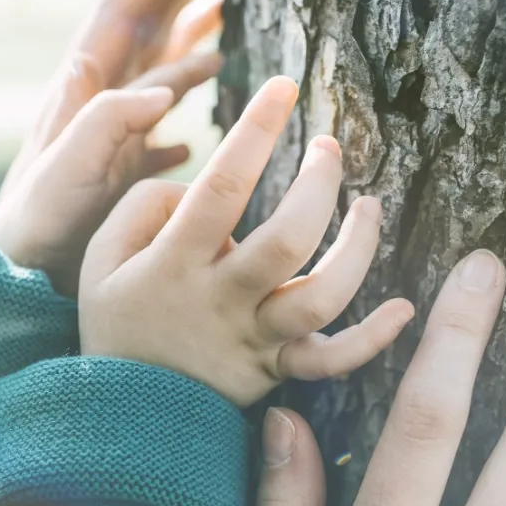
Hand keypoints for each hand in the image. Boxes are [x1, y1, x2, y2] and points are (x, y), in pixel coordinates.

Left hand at [0, 0, 225, 292]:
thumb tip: (162, 87)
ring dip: (191, 32)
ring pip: (159, 66)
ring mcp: (112, 132)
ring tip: (228, 7)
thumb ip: (107, 121)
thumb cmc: (38, 228)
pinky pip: (161, 123)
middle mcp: (100, 99)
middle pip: (147, 20)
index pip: (128, 5)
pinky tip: (209, 106)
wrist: (16, 275)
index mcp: (87, 87)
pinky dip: (186, 105)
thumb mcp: (68, 170)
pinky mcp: (121, 168)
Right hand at [79, 76, 415, 406]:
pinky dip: (372, 339)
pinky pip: (330, 361)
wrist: (118, 420)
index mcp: (176, 262)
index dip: (256, 129)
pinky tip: (404, 309)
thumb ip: (144, 207)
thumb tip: (197, 188)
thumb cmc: (115, 322)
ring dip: (358, 248)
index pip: (223, 185)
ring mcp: (254, 339)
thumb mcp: (100, 258)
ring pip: (322, 296)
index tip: (284, 86)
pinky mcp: (275, 372)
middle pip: (287, 239)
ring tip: (368, 206)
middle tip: (329, 147)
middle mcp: (221, 300)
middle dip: (318, 184)